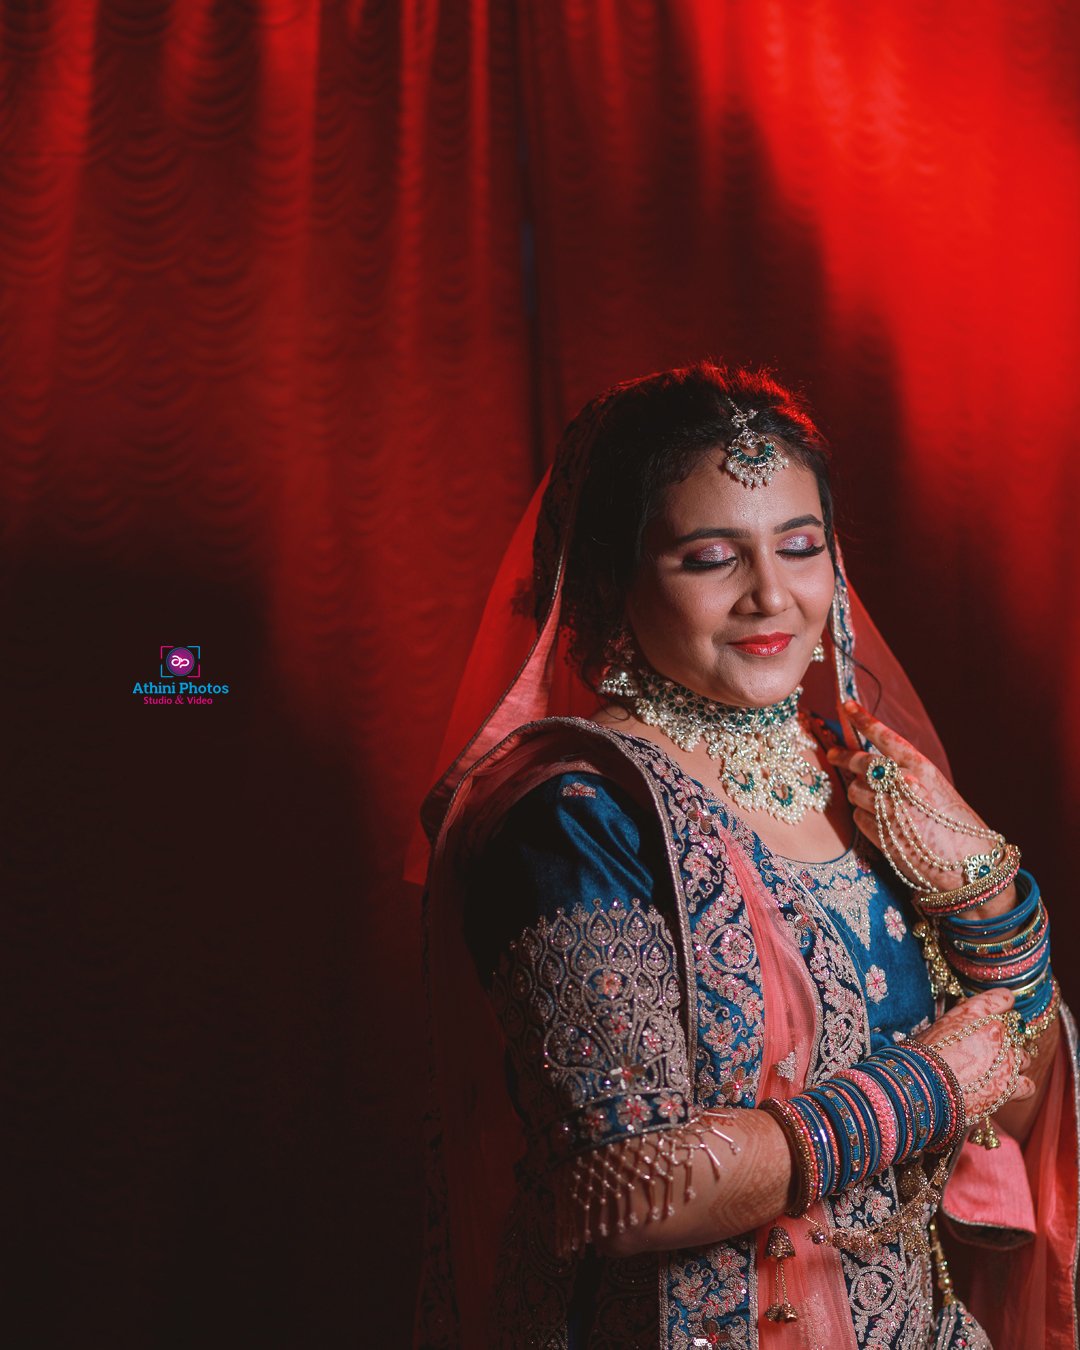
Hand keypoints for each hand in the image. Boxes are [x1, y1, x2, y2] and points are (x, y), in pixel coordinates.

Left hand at [826, 700, 998, 895]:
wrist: (970, 865)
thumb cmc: (956, 826)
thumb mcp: (937, 789)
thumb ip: (907, 775)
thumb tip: (873, 765)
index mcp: (921, 769)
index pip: (885, 738)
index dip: (863, 720)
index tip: (847, 706)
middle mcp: (905, 786)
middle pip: (860, 763)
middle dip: (843, 756)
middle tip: (832, 754)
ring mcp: (892, 810)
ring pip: (855, 791)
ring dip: (858, 793)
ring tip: (873, 800)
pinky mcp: (882, 835)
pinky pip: (859, 817)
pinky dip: (864, 817)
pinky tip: (880, 822)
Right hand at [915, 988, 1033, 1120]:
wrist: (925, 1086)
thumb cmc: (922, 1056)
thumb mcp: (937, 1028)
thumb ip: (958, 1023)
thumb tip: (963, 1023)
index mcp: (976, 1012)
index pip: (1003, 998)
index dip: (1002, 1003)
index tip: (1001, 1008)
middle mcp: (996, 1031)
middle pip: (1012, 1031)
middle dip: (1001, 1039)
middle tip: (984, 1050)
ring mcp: (1007, 1059)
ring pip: (1023, 1058)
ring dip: (1011, 1062)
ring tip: (992, 1071)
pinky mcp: (1010, 1087)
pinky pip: (1028, 1085)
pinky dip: (1019, 1087)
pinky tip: (1006, 1088)